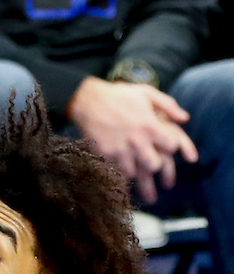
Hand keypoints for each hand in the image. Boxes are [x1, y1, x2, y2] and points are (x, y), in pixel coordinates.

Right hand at [67, 77, 198, 201]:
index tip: (169, 148)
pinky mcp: (104, 155)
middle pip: (154, 165)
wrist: (88, 101)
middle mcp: (136, 141)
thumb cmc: (119, 95)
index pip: (171, 146)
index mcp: (150, 126)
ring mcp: (119, 150)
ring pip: (134, 173)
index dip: (172, 147)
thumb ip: (168, 105)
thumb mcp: (147, 93)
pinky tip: (122, 179)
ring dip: (137, 175)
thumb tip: (185, 118)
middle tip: (155, 167)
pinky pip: (114, 171)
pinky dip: (119, 176)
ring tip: (141, 181)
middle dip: (156, 166)